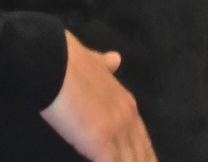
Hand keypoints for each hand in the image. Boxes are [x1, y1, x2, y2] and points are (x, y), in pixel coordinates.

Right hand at [39, 31, 155, 161]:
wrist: (59, 64)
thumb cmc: (72, 66)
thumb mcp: (97, 63)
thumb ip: (106, 65)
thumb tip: (115, 59)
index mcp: (126, 104)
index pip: (141, 136)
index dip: (145, 153)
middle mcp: (128, 117)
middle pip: (141, 152)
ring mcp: (117, 129)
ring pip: (131, 160)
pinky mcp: (102, 141)